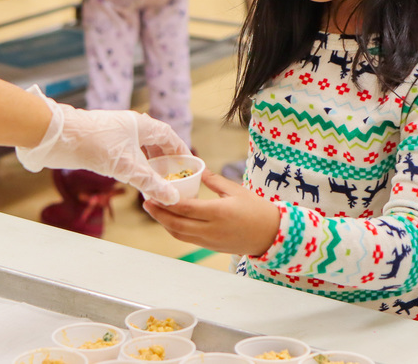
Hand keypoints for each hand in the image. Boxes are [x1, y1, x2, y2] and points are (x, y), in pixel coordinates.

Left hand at [15, 86, 188, 204]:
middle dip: (164, 160)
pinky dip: (132, 164)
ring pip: (139, 148)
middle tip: (171, 177)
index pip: (169, 136)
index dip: (180, 151)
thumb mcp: (126, 166)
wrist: (58, 136)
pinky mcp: (102, 140)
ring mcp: (116, 132)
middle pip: (155, 142)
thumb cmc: (94, 144)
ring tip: (153, 181)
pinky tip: (130, 177)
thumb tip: (171, 197)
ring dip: (147, 164)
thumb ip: (150, 183)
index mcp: (142, 125)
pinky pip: (125, 152)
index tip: (188, 165)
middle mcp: (131, 126)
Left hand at [143, 171, 280, 255]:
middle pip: (177, 224)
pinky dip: (175, 230)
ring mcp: (210, 240)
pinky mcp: (210, 247)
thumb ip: (215, 181)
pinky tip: (169, 220)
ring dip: (164, 223)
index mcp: (218, 212)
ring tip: (154, 211)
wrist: (271, 235)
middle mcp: (211, 229)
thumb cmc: (257, 209)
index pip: (186, 208)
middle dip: (159, 214)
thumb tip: (198, 170)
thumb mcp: (236, 190)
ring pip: (180, 234)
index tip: (154, 194)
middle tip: (146, 202)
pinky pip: (188, 239)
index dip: (167, 202)